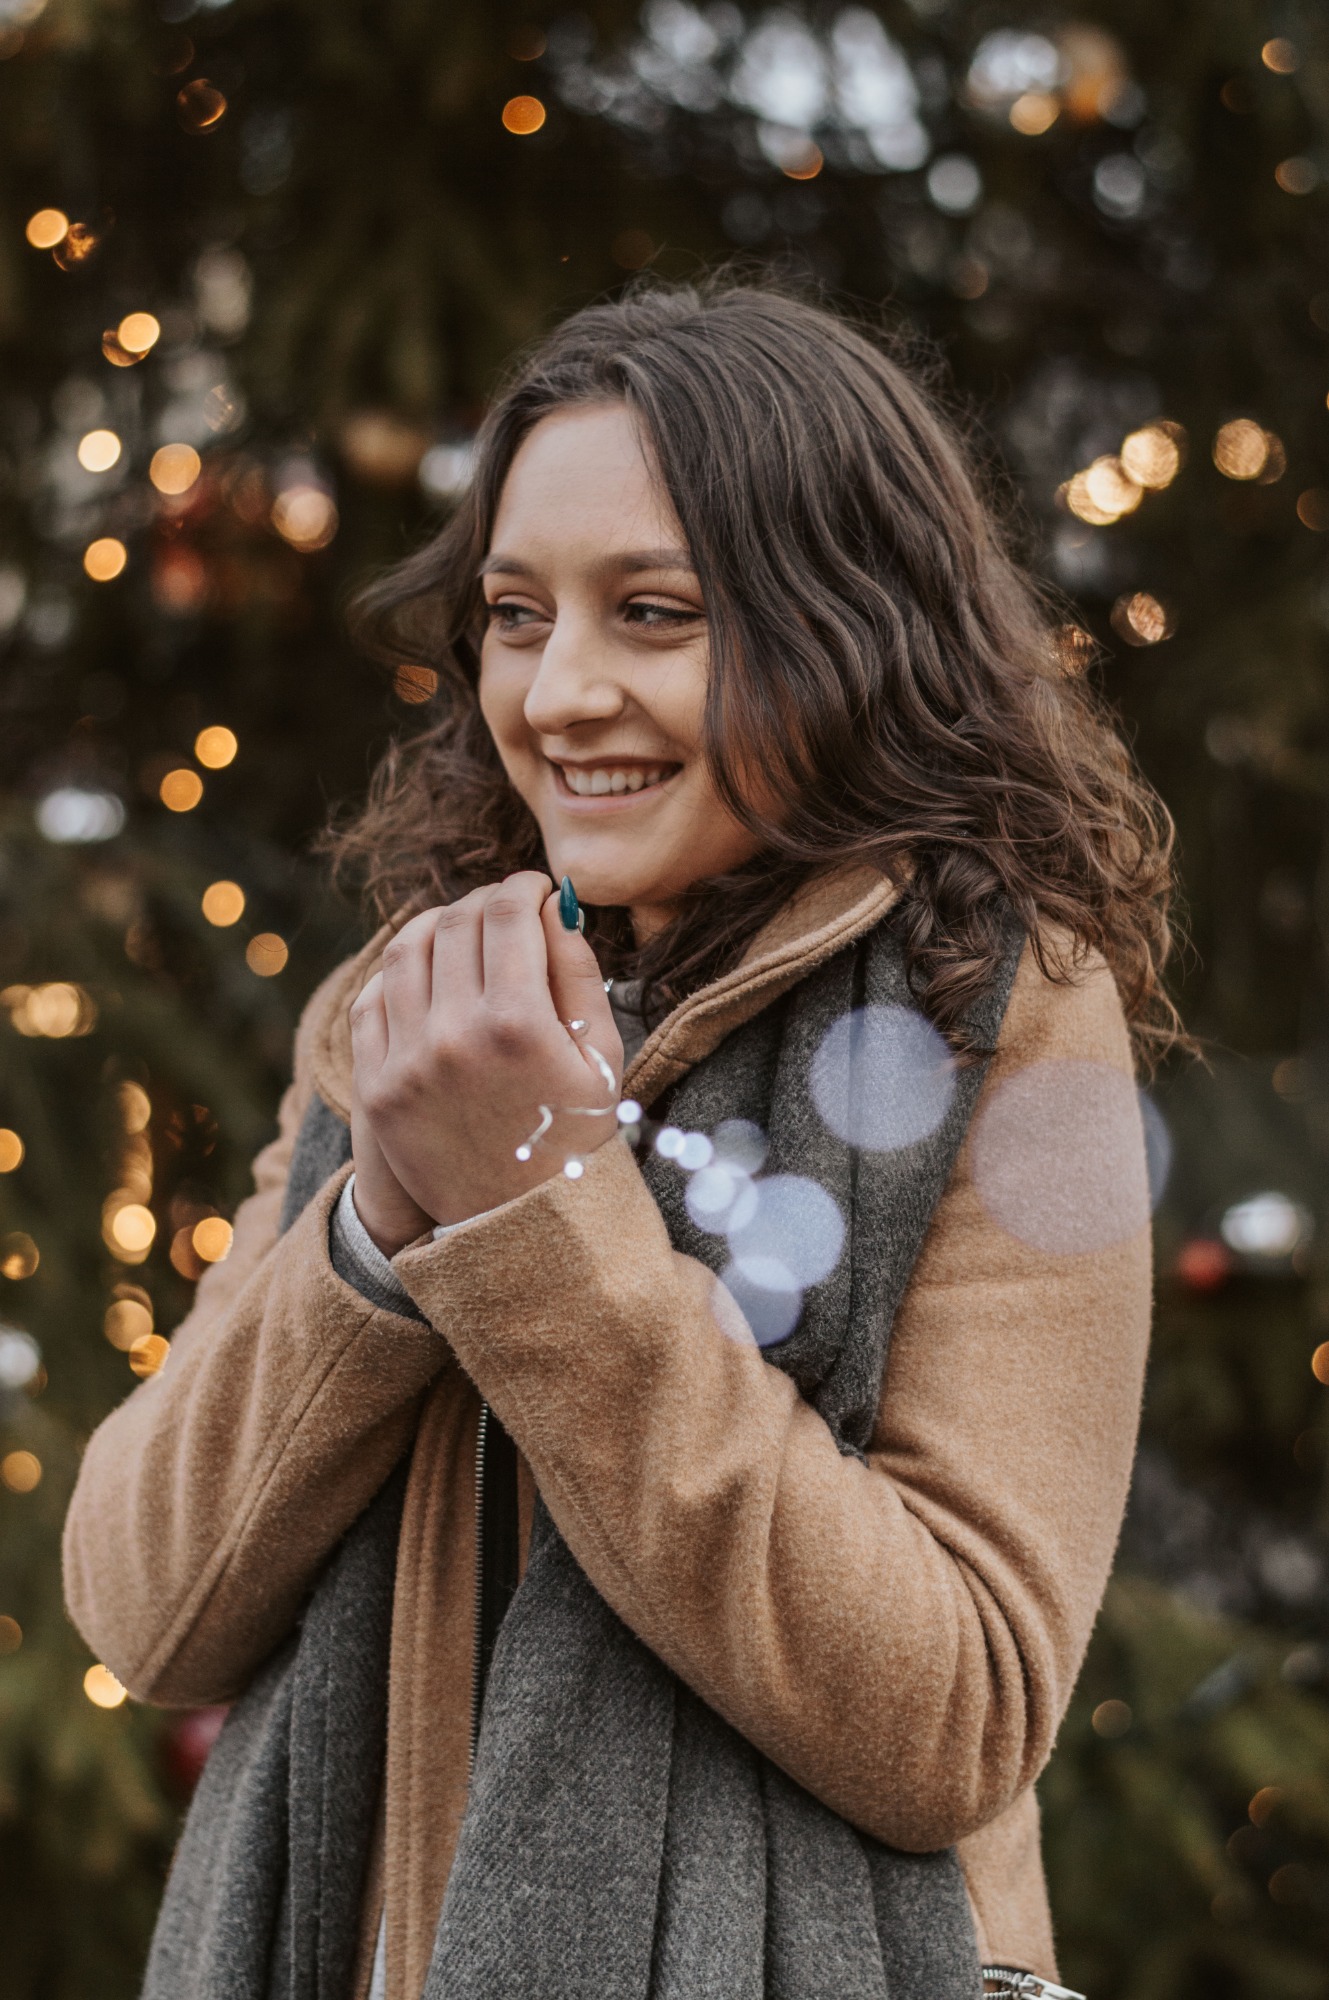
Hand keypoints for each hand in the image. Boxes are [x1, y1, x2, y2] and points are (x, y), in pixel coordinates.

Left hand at [349, 872, 623, 1228]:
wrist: (521, 1227)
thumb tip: (553, 906)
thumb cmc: (575, 1135)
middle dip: (486, 902)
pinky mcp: (376, 1086)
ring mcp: (406, 1062)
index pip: (507, 912)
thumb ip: (579, 972)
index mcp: (520, 1024)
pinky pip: (372, 998)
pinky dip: (401, 973)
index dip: (523, 886)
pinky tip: (427, 973)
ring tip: (463, 932)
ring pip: (406, 950)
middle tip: (506, 909)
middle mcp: (455, 1036)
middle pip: (456, 922)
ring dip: (437, 926)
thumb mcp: (600, 1056)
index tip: (534, 889)